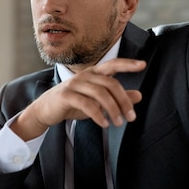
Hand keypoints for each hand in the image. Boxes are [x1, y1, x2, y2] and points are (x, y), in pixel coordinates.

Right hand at [11, 59, 145, 140]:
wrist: (45, 110)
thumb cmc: (73, 104)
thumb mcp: (97, 101)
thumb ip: (117, 97)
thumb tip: (139, 95)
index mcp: (93, 73)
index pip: (112, 64)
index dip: (127, 64)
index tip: (143, 65)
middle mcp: (84, 76)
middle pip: (110, 83)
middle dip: (123, 101)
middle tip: (131, 117)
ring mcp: (74, 84)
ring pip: (100, 94)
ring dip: (113, 110)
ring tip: (118, 123)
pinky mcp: (66, 96)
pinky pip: (87, 104)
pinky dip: (98, 115)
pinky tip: (104, 124)